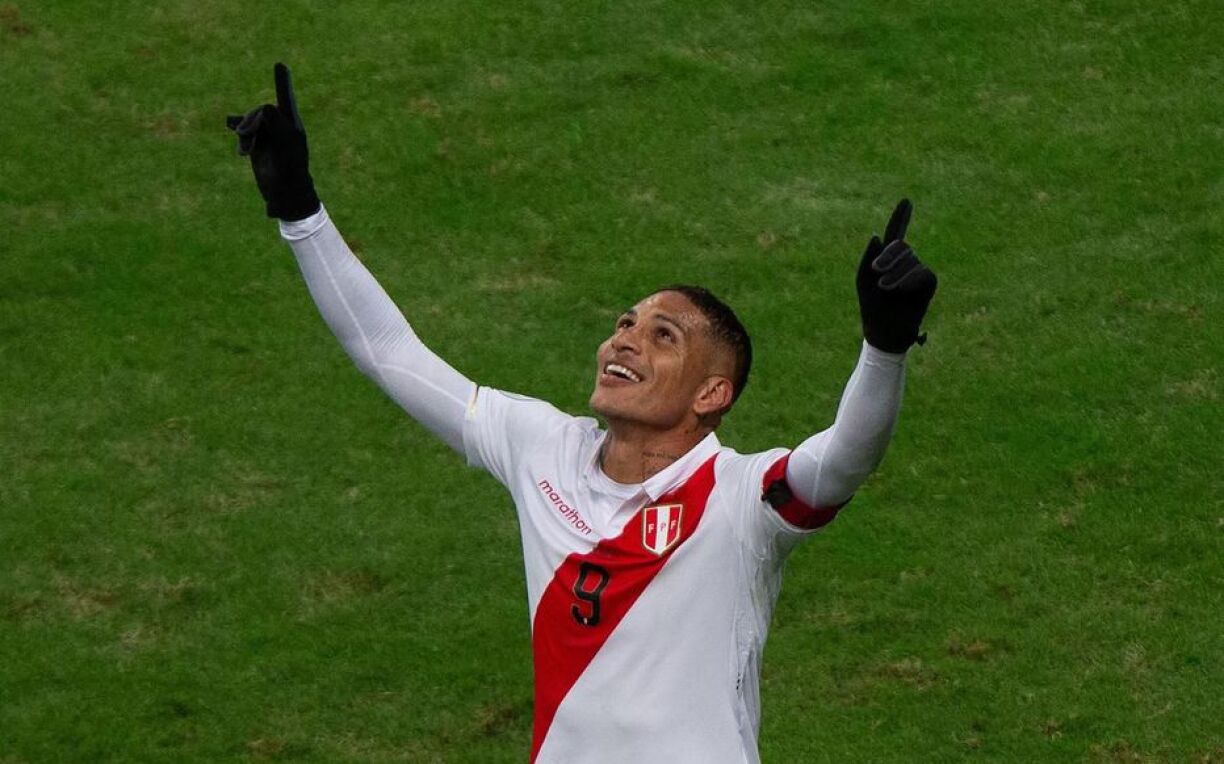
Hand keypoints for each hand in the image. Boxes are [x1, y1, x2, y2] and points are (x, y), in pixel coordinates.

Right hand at [226, 63, 320, 220]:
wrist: (285, 192)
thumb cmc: (291, 168)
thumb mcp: (286, 144)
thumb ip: (277, 122)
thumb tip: (267, 105)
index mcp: (290, 124)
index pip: (285, 98)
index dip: (281, 81)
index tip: (280, 64)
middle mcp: (278, 126)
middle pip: (259, 112)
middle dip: (251, 122)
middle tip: (245, 136)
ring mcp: (266, 135)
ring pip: (247, 123)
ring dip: (244, 134)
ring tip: (244, 152)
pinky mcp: (256, 145)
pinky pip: (242, 131)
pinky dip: (237, 127)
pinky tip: (229, 122)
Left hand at [856, 199, 937, 352]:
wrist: (884, 331)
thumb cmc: (872, 306)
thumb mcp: (862, 280)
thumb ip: (867, 257)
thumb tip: (878, 235)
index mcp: (887, 259)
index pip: (896, 233)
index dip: (901, 217)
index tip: (907, 201)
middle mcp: (905, 262)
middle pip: (901, 245)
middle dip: (887, 256)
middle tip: (876, 272)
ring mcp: (918, 271)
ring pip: (910, 259)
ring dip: (894, 273)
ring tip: (885, 289)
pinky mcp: (928, 282)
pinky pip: (922, 272)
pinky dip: (908, 279)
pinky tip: (899, 290)